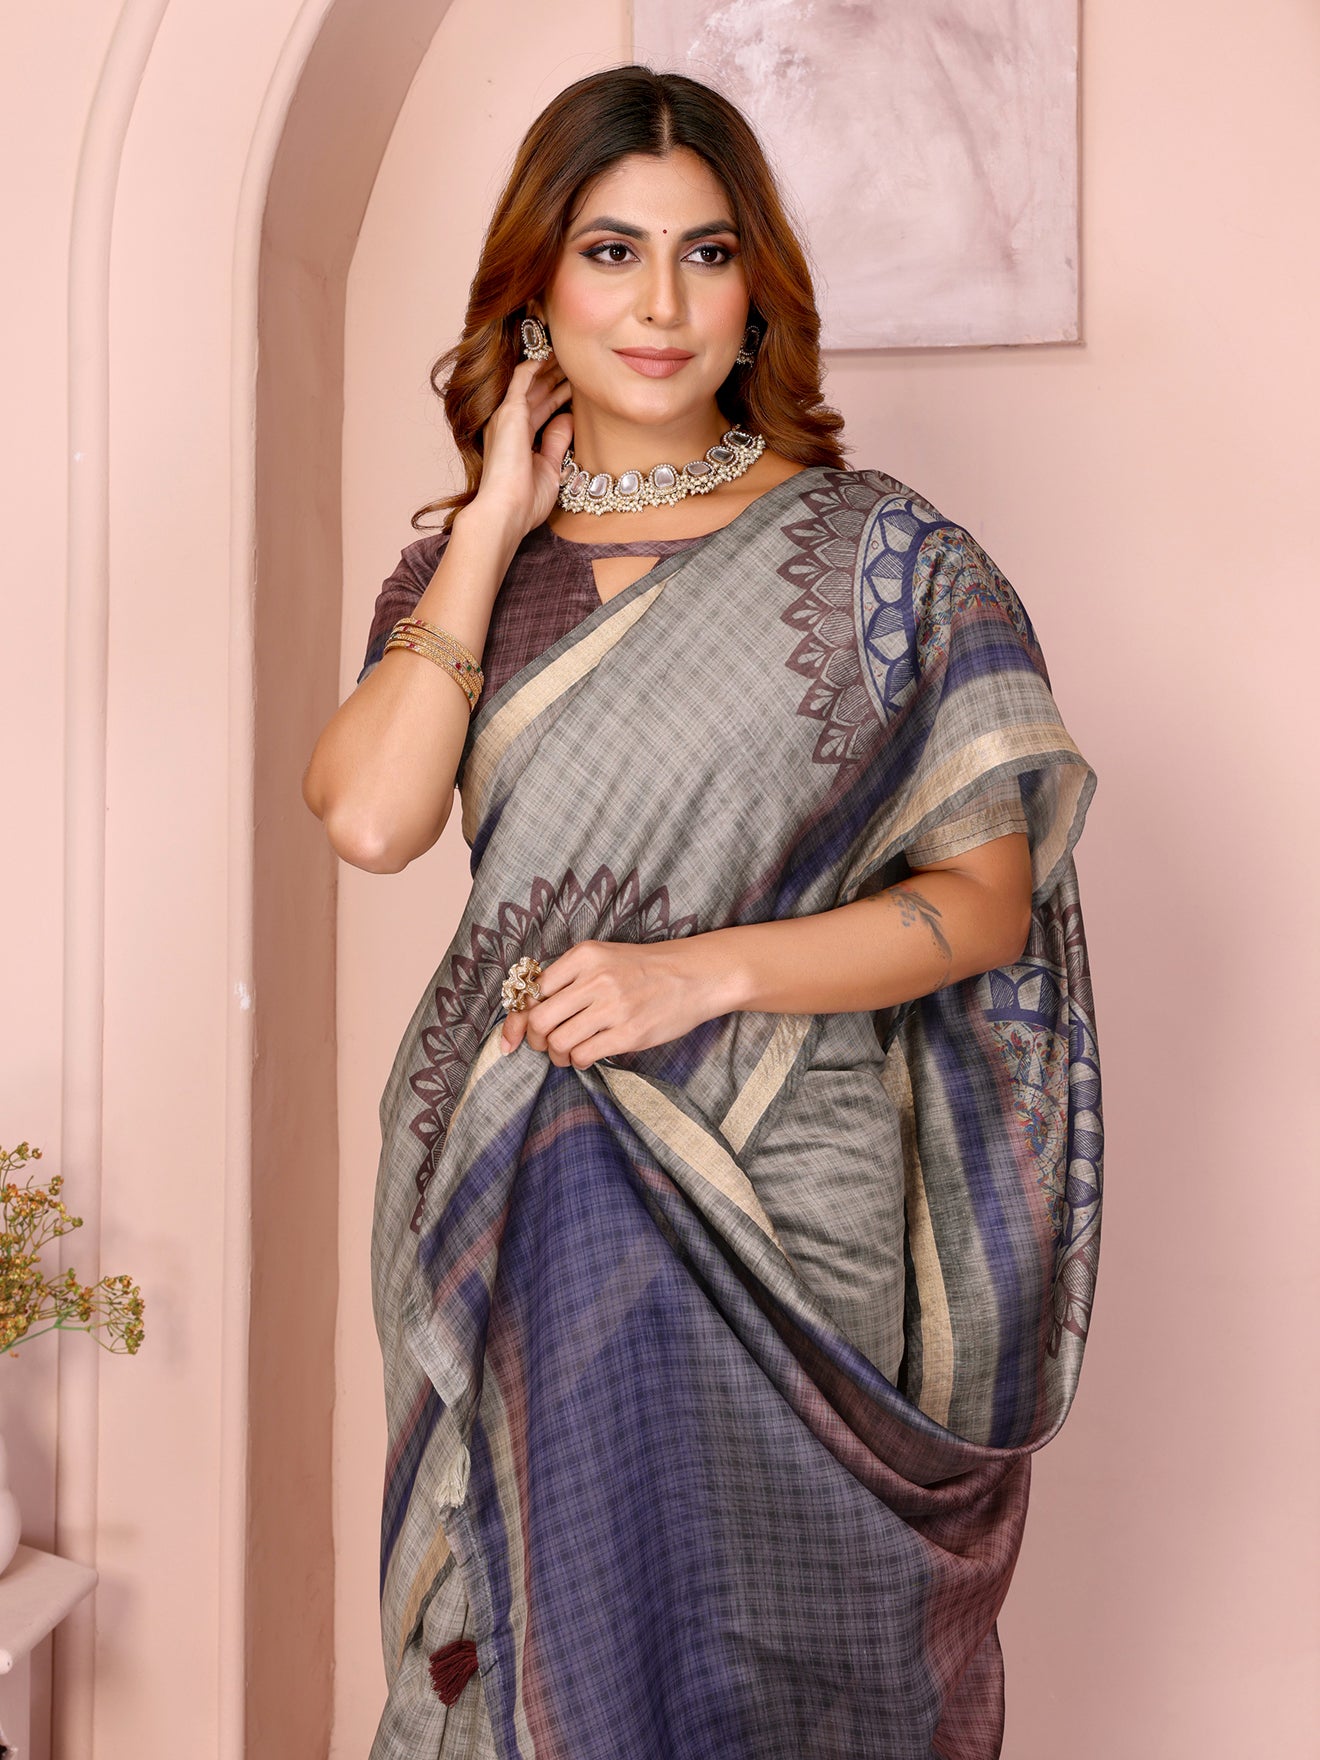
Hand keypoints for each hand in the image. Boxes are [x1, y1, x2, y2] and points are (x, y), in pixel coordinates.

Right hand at [469, 355, 573, 540]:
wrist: (506, 512)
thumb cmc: (525, 502)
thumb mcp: (550, 469)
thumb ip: (557, 442)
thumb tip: (568, 418)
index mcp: (518, 440)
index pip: (541, 409)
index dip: (559, 395)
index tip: (579, 384)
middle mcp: (509, 425)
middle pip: (537, 392)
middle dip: (556, 375)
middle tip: (577, 360)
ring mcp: (506, 417)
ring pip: (531, 381)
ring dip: (549, 365)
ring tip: (568, 350)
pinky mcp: (509, 412)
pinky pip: (522, 378)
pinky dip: (536, 364)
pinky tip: (551, 353)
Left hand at [498, 939, 714, 1068]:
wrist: (694, 975)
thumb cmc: (644, 969)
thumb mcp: (604, 958)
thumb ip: (568, 978)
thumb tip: (528, 1013)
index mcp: (584, 956)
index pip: (532, 992)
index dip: (517, 1020)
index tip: (512, 1038)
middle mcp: (595, 979)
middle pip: (539, 1020)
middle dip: (535, 1040)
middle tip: (546, 1044)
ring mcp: (613, 1006)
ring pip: (558, 1042)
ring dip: (557, 1055)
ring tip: (569, 1052)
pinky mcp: (629, 1032)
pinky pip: (583, 1055)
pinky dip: (578, 1061)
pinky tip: (587, 1054)